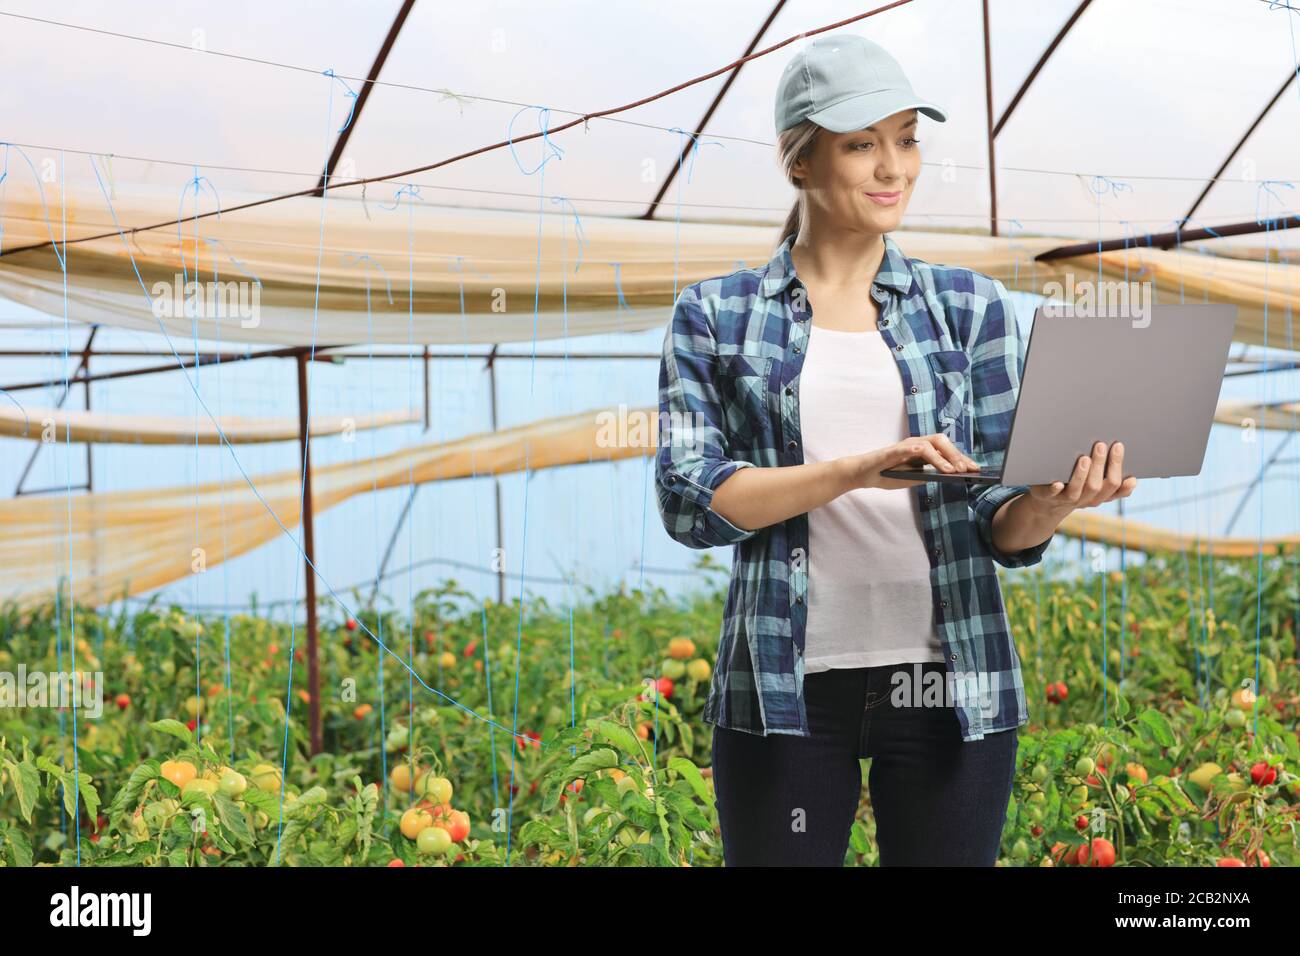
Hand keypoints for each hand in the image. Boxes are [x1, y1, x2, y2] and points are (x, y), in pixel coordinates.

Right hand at [843, 433, 980, 490]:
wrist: (862, 474)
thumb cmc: (887, 475)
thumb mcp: (912, 478)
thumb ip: (929, 475)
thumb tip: (951, 477)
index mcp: (921, 449)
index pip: (945, 450)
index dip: (961, 458)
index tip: (976, 468)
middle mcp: (915, 443)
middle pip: (942, 442)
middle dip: (957, 456)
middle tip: (969, 470)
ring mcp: (905, 445)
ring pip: (931, 443)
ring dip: (945, 457)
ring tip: (955, 471)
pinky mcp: (893, 450)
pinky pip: (913, 449)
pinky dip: (928, 456)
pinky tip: (939, 467)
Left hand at [1027, 440, 1137, 514]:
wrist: (1050, 502)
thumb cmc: (1078, 483)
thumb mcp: (1095, 479)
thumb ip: (1107, 469)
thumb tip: (1118, 447)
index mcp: (1102, 494)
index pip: (1116, 486)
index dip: (1119, 467)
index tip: (1119, 448)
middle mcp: (1087, 499)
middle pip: (1098, 486)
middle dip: (1101, 465)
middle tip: (1101, 445)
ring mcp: (1068, 499)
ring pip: (1078, 490)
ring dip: (1081, 475)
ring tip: (1084, 458)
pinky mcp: (1049, 497)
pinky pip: (1053, 495)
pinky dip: (1056, 489)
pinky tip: (1058, 483)